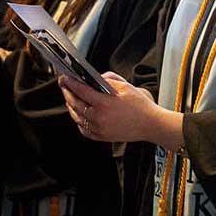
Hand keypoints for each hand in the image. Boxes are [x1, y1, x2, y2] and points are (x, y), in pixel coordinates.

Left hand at [60, 72, 179, 144]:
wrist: (150, 125)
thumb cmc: (141, 105)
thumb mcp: (127, 87)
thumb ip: (110, 80)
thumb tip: (96, 79)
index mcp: (105, 103)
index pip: (82, 91)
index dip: (71, 83)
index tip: (65, 78)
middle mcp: (99, 117)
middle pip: (76, 104)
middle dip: (68, 93)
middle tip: (65, 86)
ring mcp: (98, 129)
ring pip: (77, 117)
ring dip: (71, 107)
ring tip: (70, 98)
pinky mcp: (100, 137)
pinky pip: (83, 128)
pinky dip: (78, 120)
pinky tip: (79, 114)